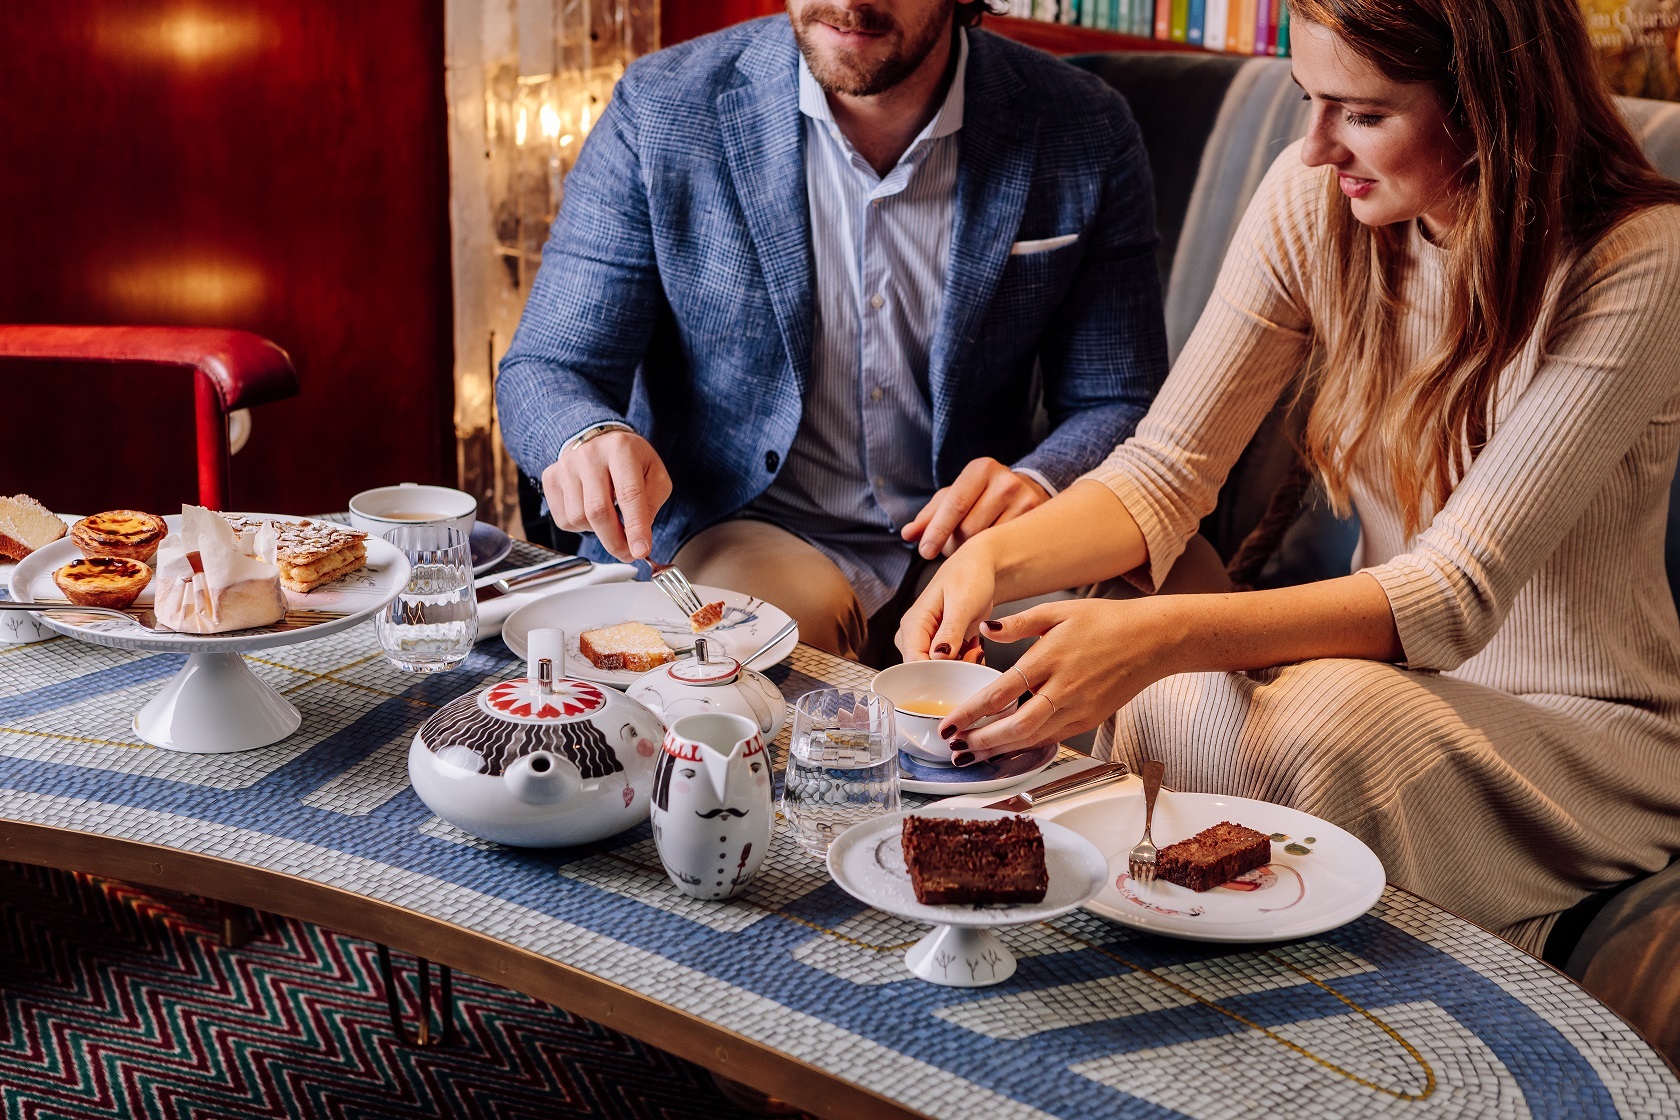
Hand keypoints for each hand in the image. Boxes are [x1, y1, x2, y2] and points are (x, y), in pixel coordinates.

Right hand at [541, 431, 672, 561]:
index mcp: (621, 449)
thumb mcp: (654, 475)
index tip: (640, 551)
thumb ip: (651, 504)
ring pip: (579, 518)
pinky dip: (581, 526)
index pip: (629, 494)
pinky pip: (564, 520)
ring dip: (598, 532)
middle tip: (627, 552)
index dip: (635, 527)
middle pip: (598, 511)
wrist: (600, 442)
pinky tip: (591, 512)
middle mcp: (590, 455)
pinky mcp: (550, 478)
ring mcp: (566, 466)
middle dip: (615, 541)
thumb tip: (638, 539)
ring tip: (610, 519)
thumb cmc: (630, 461)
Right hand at [894, 541, 998, 661]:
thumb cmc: (969, 576)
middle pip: (924, 669)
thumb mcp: (963, 602)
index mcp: (913, 622)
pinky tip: (975, 648)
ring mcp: (926, 640)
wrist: (979, 567)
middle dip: (952, 670)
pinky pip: (949, 664)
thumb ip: (950, 631)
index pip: (913, 661)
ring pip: (938, 670)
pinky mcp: (940, 644)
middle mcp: (914, 634)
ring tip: (977, 647)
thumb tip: (938, 656)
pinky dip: (964, 662)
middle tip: (975, 653)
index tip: (961, 668)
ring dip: (961, 666)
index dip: (936, 672)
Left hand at [901, 458, 1047, 559]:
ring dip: (972, 551)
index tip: (925, 552)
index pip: (955, 504)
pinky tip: (991, 548)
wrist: (1026, 490)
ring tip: (972, 545)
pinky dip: (992, 553)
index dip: (937, 531)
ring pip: (988, 541)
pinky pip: (1006, 546)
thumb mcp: (954, 497)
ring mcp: (1025, 499)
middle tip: (953, 546)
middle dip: (954, 544)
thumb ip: (929, 516)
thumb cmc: (980, 496)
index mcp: (980, 469)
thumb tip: (907, 534)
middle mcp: (1005, 481)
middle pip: (970, 528)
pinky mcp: (1037, 518)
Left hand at [937, 598, 1176, 763]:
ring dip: (999, 750)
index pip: (1001, 692)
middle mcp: (1063, 688)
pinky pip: (1051, 739)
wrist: (1151, 640)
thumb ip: (1019, 623)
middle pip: (1015, 727)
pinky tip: (1005, 749)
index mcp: (1050, 658)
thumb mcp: (1058, 610)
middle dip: (981, 741)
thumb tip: (985, 629)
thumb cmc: (1104, 621)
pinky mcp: (1089, 720)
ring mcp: (1078, 708)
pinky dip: (1026, 747)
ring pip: (1033, 739)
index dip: (971, 713)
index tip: (948, 723)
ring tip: (972, 754)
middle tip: (956, 747)